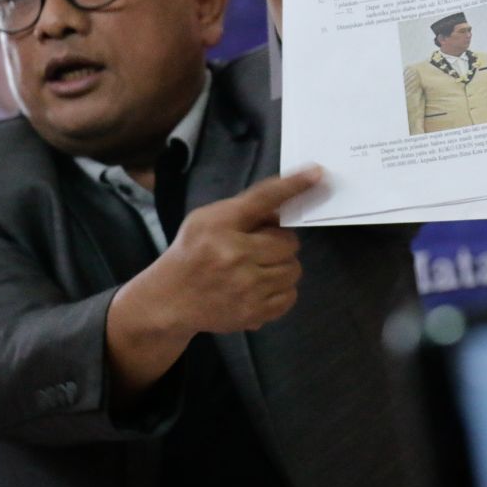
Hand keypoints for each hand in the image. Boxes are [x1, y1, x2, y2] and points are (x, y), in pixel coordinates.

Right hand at [160, 165, 320, 333]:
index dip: (293, 185)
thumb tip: (284, 211)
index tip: (318, 173)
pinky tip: (260, 287)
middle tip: (259, 248)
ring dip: (282, 267)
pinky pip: (291, 296)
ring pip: (293, 269)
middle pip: (289, 242)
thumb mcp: (207, 220)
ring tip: (258, 269)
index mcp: (221, 224)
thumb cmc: (192, 253)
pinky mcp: (254, 313)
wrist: (169, 301)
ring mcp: (246, 287)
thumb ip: (245, 211)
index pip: (263, 199)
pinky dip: (281, 291)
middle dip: (280, 243)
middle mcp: (234, 254)